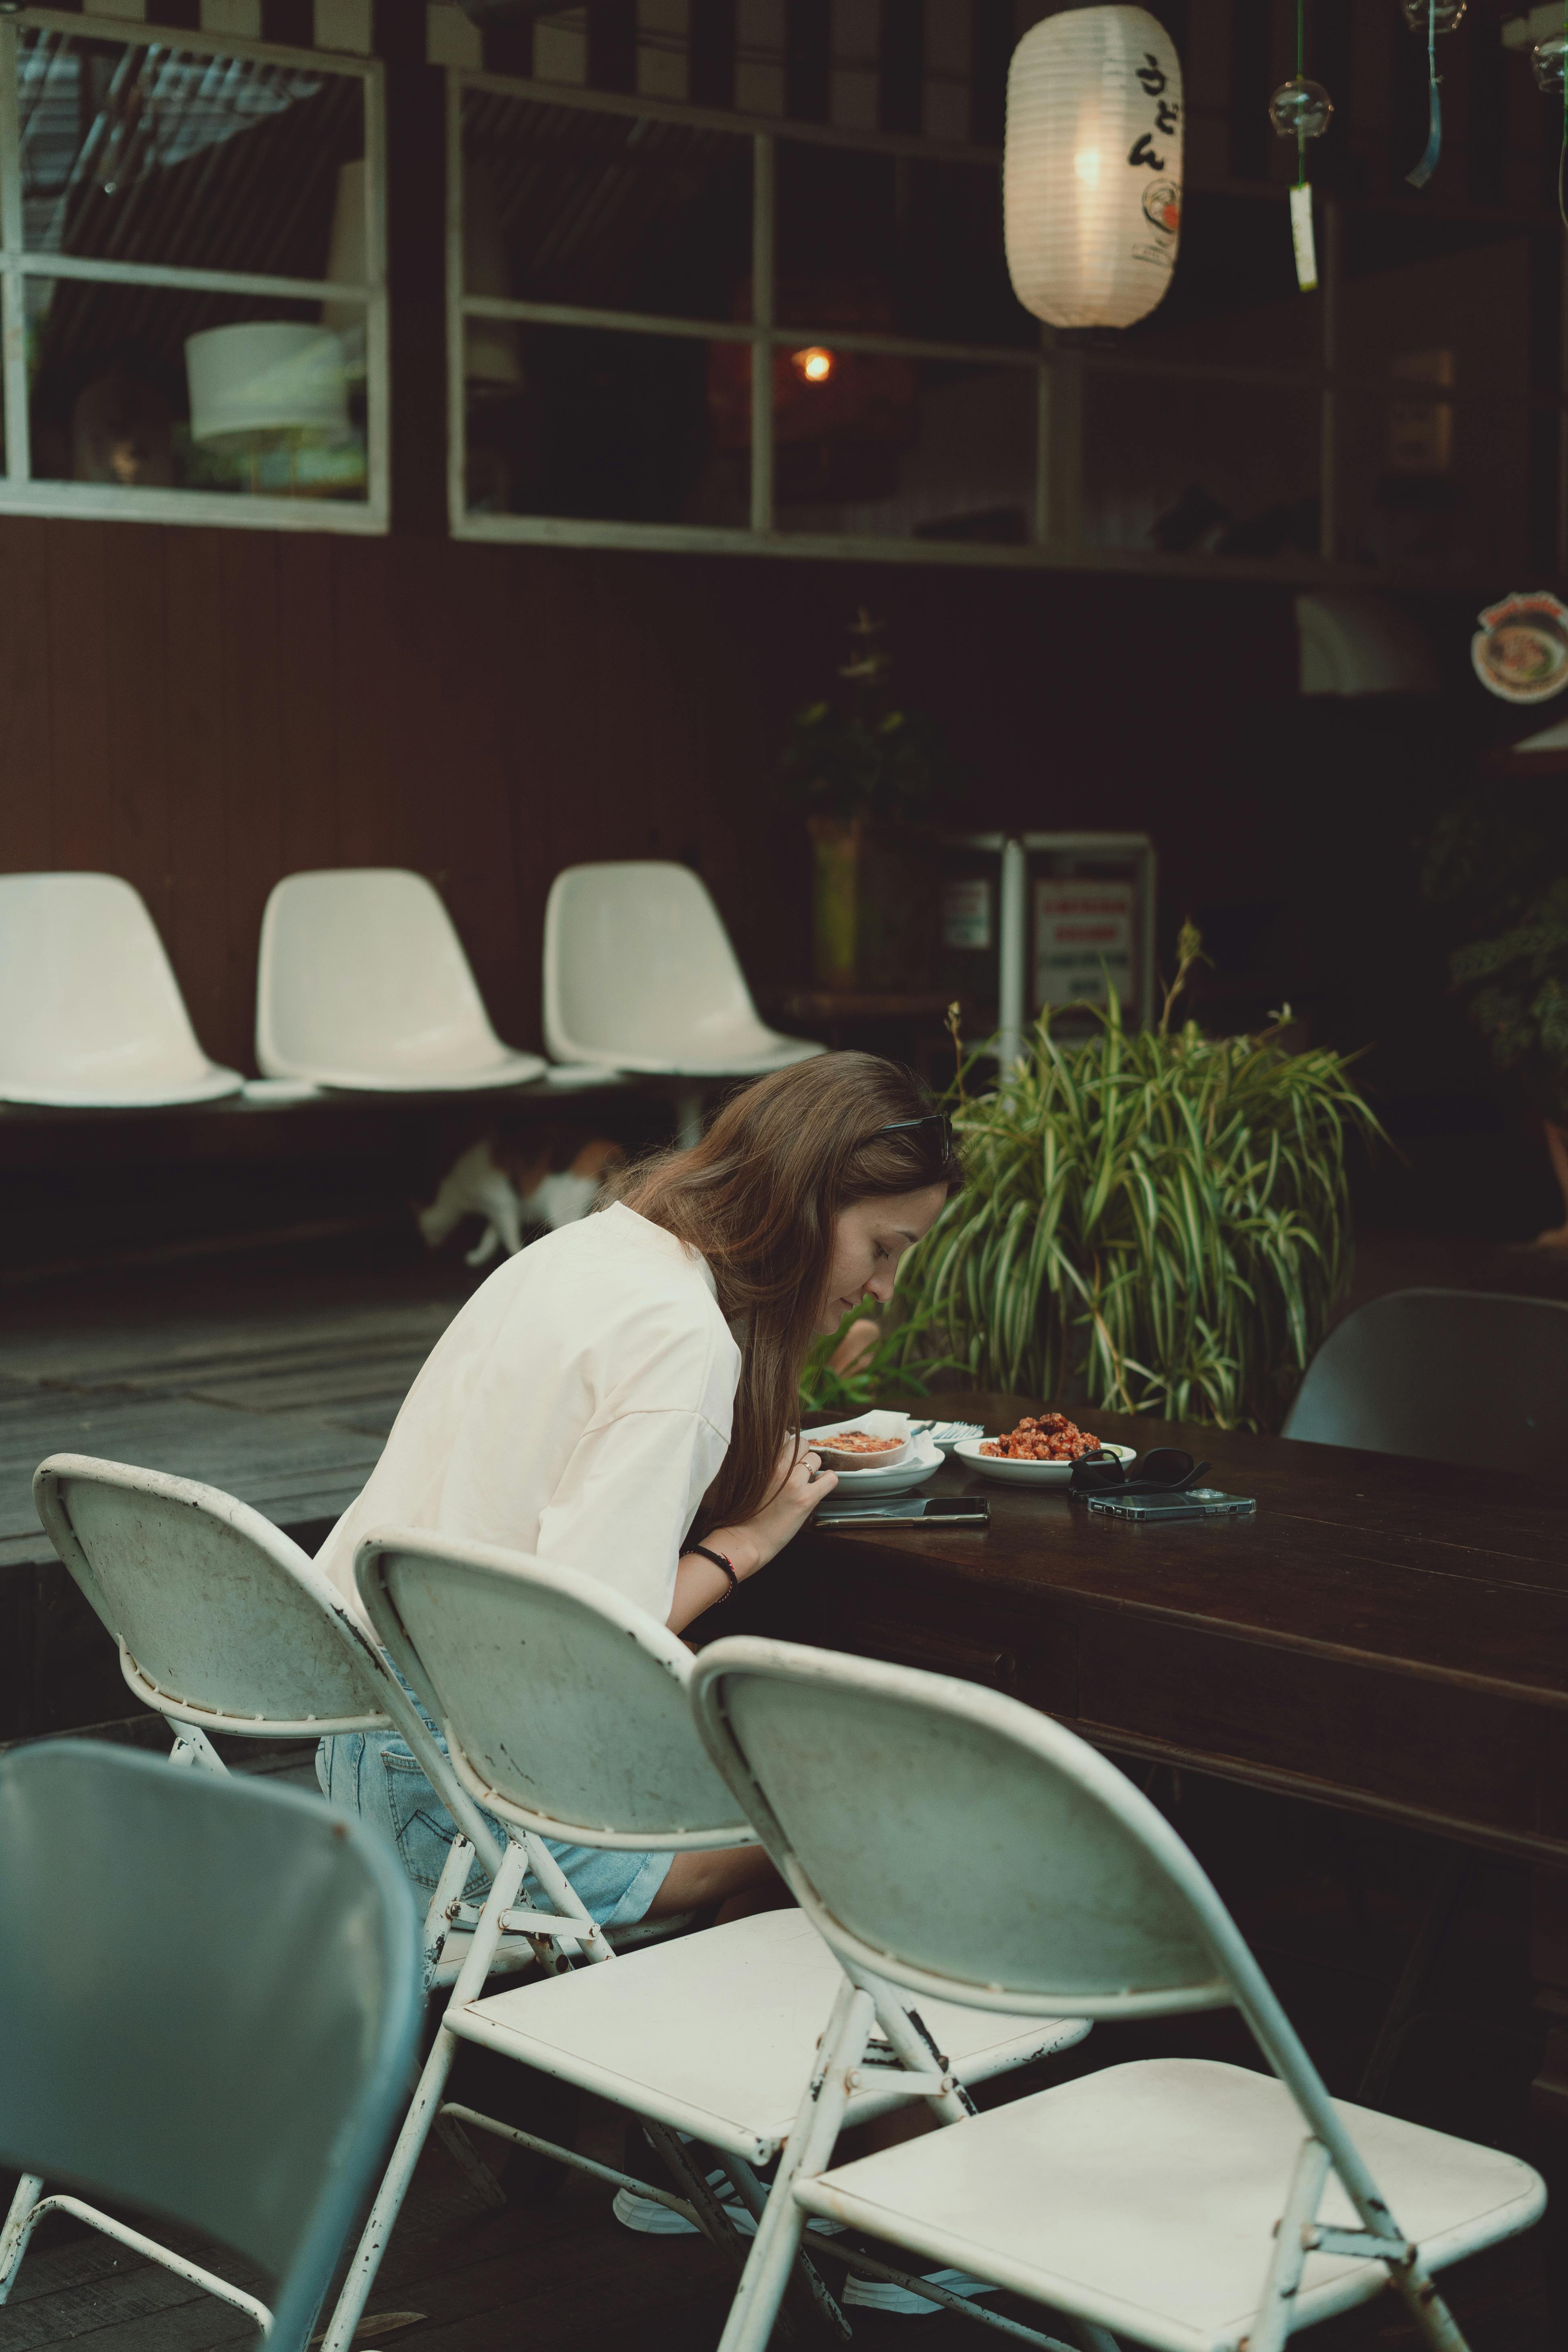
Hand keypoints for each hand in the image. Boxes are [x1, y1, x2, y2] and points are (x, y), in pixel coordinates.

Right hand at [710, 1438, 837, 1578]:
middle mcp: (778, 1467)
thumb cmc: (742, 1512)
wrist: (744, 1539)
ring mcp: (793, 1482)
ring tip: (808, 1480)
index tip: (788, 1455)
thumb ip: (761, 1464)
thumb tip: (776, 1453)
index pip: (783, 1436)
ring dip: (814, 1468)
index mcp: (762, 1461)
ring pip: (815, 1459)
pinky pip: (830, 1479)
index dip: (788, 1445)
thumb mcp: (747, 1478)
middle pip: (801, 1444)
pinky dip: (829, 1480)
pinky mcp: (806, 1499)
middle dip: (802, 1454)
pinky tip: (821, 1486)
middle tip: (799, 1468)